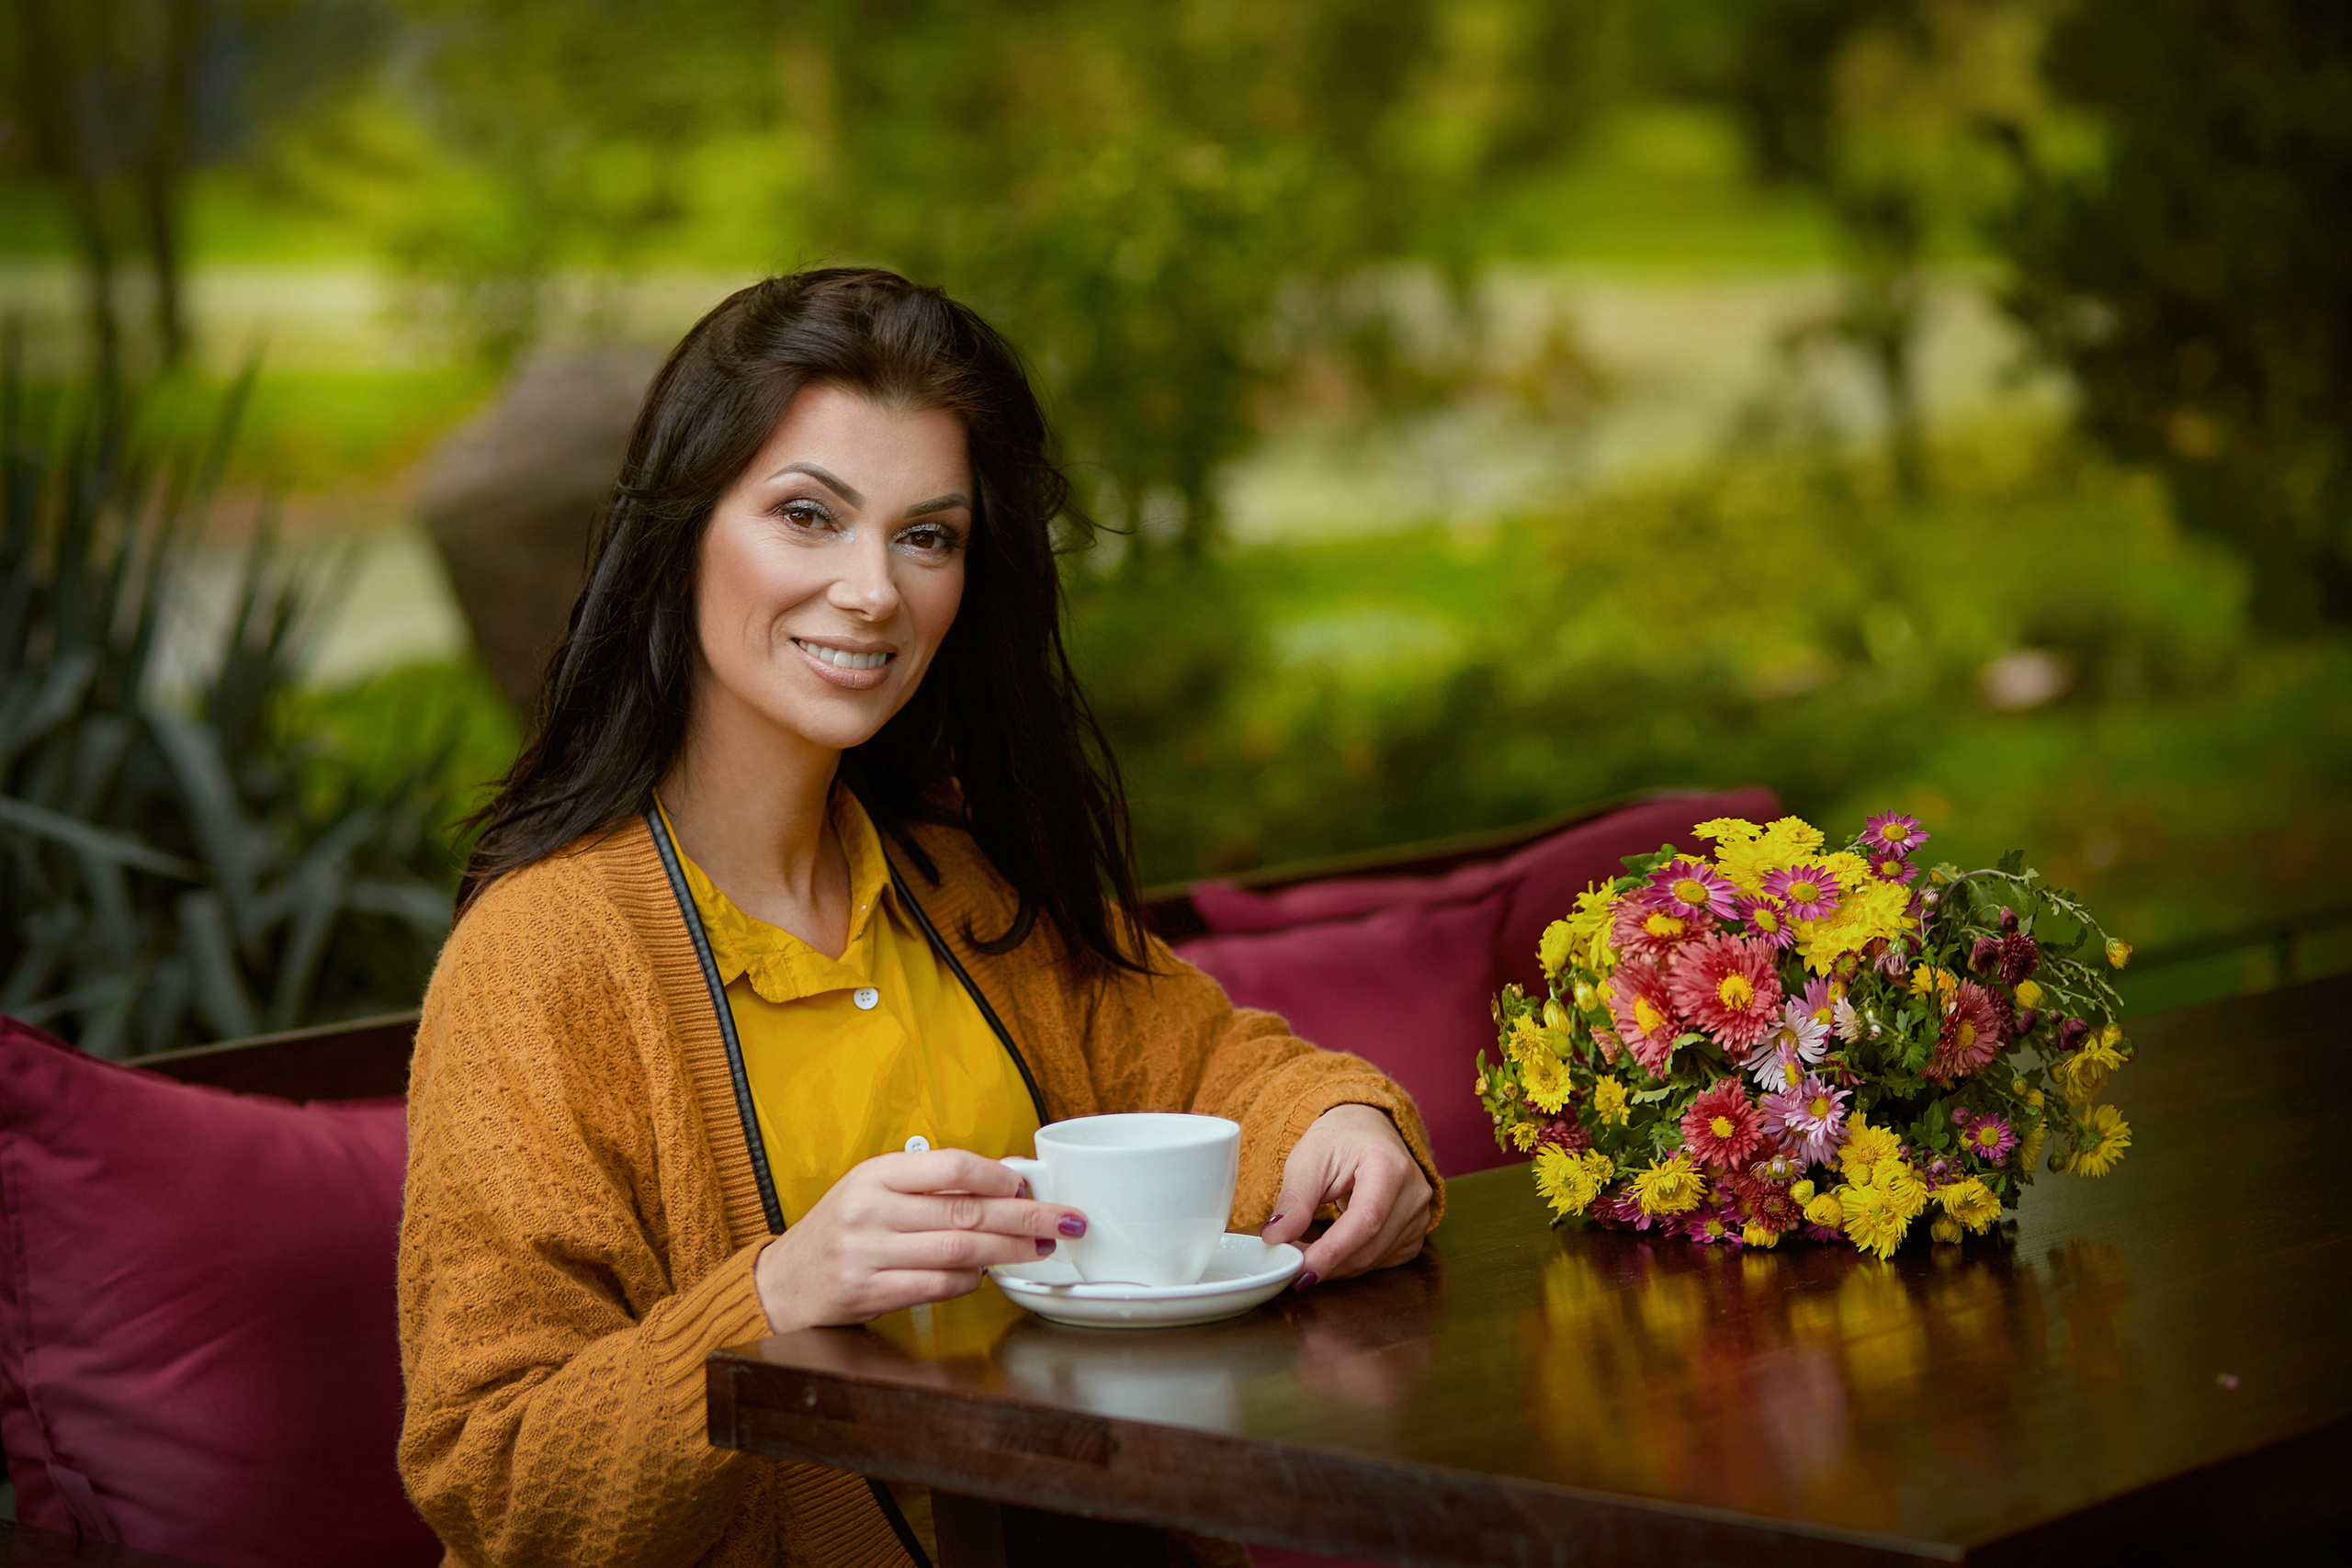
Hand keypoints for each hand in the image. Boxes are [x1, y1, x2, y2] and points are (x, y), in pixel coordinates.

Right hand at [752, 1149, 1086, 1332]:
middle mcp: (870, 1210)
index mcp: (875, 1174)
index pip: (949, 1166)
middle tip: (1062, 1219)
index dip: (997, 1176)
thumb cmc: (839, 1232)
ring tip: (1039, 1248)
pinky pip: (938, 1285)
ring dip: (1009, 1251)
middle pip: (965, 1211)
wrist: (784, 1283)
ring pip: (959, 1250)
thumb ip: (927, 1186)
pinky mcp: (870, 1292)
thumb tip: (1001, 1184)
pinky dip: (971, 1280)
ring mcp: (868, 1253)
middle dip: (1025, 1216)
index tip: (1029, 1184)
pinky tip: (987, 1274)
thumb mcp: (873, 1191)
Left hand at [1259, 1104, 1431, 1287]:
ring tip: (1304, 1254)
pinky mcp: (1415, 1233)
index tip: (1300, 1270)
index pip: (1365, 1219)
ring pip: (1373, 1260)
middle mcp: (1413, 1192)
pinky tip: (1331, 1251)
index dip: (1333, 1251)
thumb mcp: (1308, 1160)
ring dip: (1335, 1266)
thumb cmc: (1338, 1140)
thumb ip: (1294, 1201)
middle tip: (1289, 1265)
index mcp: (1389, 1164)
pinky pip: (1381, 1262)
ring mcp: (1420, 1215)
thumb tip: (1276, 1238)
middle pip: (1370, 1246)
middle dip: (1326, 1263)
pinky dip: (1350, 1264)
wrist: (1369, 1131)